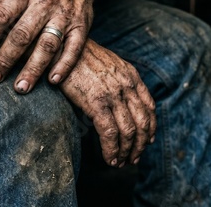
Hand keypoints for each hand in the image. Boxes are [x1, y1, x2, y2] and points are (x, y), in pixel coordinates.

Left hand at [0, 0, 95, 93]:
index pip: (3, 14)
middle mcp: (46, 1)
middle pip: (23, 34)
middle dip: (7, 58)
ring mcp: (66, 15)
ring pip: (48, 45)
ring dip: (34, 68)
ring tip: (21, 87)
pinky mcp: (82, 26)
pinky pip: (74, 48)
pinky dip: (64, 65)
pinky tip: (52, 81)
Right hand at [60, 40, 156, 167]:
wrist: (59, 46)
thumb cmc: (78, 56)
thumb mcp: (107, 64)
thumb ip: (117, 81)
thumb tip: (118, 102)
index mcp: (131, 75)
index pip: (150, 107)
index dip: (150, 128)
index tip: (147, 140)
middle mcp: (127, 85)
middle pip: (143, 122)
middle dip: (141, 144)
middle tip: (134, 157)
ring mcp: (113, 94)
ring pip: (129, 131)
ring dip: (127, 152)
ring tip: (121, 162)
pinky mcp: (96, 102)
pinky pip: (111, 133)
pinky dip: (112, 150)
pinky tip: (110, 159)